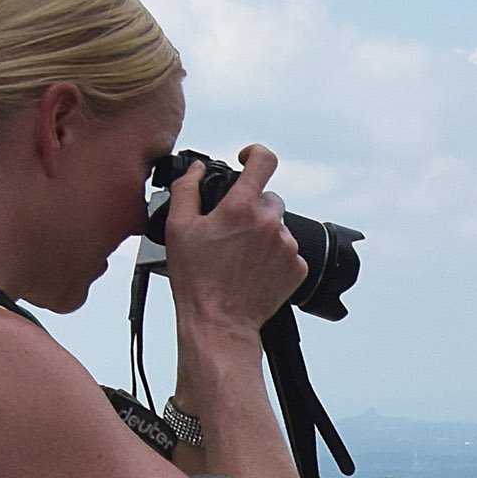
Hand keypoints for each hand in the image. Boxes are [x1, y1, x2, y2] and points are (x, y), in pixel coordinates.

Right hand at [161, 142, 305, 335]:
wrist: (220, 322)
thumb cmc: (197, 280)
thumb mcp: (178, 228)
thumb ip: (187, 189)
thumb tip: (197, 169)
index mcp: (242, 207)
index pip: (263, 160)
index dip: (255, 154)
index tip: (247, 160)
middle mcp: (270, 223)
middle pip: (268, 198)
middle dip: (251, 208)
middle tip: (231, 230)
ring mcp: (287, 246)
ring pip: (278, 226)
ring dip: (262, 233)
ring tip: (240, 255)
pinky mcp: (298, 268)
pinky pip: (289, 251)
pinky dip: (274, 256)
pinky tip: (253, 269)